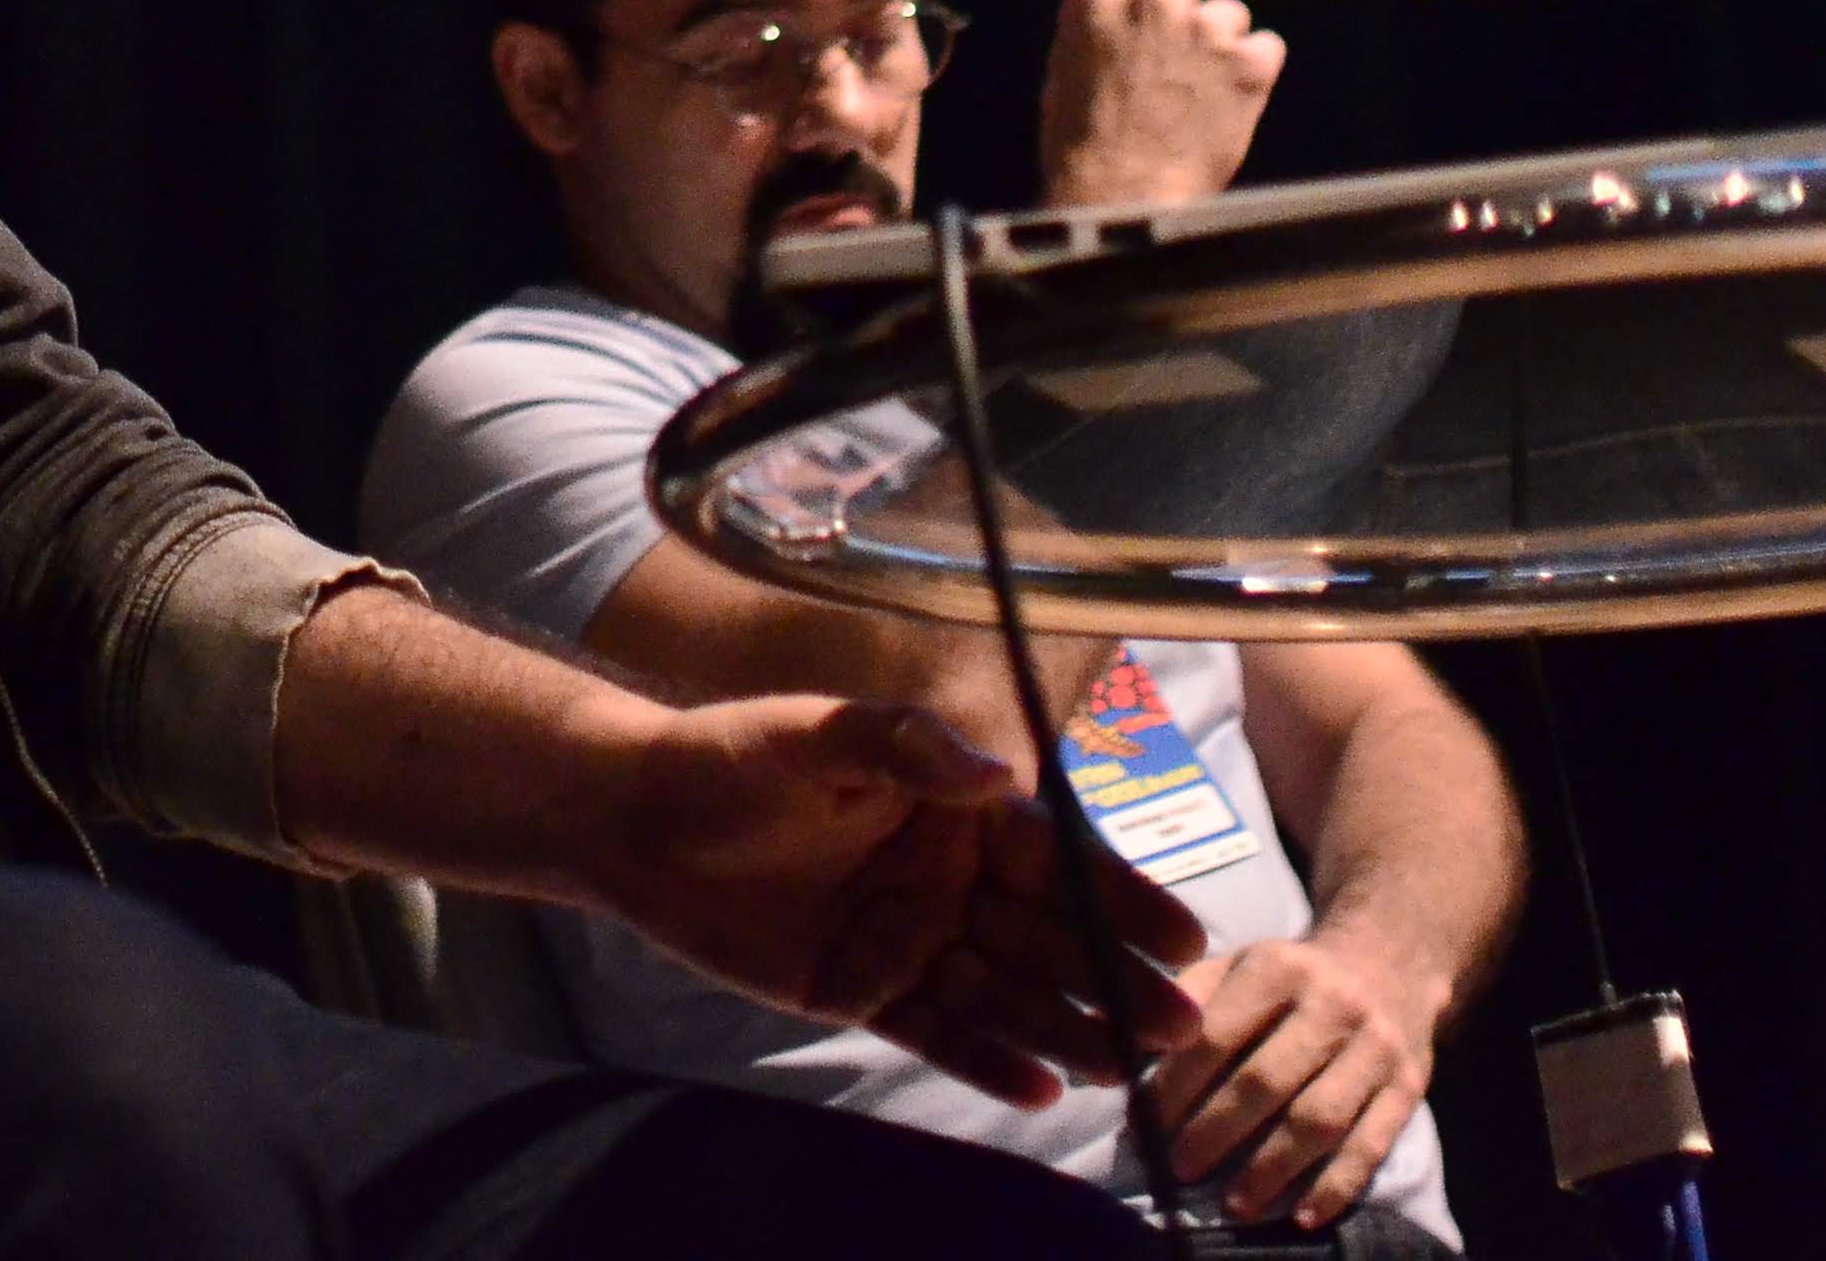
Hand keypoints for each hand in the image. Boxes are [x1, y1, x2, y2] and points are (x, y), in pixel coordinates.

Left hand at [599, 695, 1203, 1107]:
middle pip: (1048, 938)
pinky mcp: (863, 991)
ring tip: (1130, 1069)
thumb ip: (904, 749)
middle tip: (1183, 1027)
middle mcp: (946, 880)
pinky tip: (1044, 1091)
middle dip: (1116, 980)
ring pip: (1006, 994)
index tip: (1188, 938)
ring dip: (1070, 1029)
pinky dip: (989, 1062)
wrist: (637, 819)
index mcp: (954, 813)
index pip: (1057, 858)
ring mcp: (909, 940)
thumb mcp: (816, 734)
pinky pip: (939, 1034)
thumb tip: (997, 771)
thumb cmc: (730, 757)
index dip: (1122, 898)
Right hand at [1038, 0, 1281, 209]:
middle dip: (1178, 19)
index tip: (1140, 24)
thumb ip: (1099, 31)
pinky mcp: (1250, 64)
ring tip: (1201, 90)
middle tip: (1170, 64)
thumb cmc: (1083, 146)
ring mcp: (1206, 30)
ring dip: (1218, 43)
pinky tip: (1233, 100)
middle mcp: (1154, 1)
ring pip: (1228, 13)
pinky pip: (1267, 46)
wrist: (1125, 197)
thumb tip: (1125, 22)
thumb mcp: (1065, 71)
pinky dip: (1255, 70)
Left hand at [1143, 931, 1439, 1229]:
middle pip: (1266, 1081)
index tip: (1145, 1123)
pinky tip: (1302, 1216)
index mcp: (1277, 967)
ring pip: (1319, 1119)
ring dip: (1272, 1168)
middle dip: (1216, 1131)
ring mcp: (1377, 1048)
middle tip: (1180, 1167)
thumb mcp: (1238, 965)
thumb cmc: (1292, 976)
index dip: (1177, 1084)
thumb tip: (1114, 1037)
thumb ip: (1184, 1001)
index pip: (1215, 1034)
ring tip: (1234, 1204)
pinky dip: (1336, 1186)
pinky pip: (1372, 1145)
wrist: (1391, 960)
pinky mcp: (1410, 1087)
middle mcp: (1332, 1004)